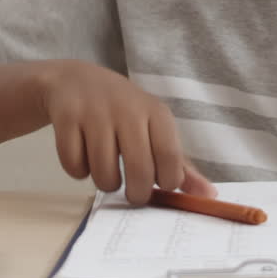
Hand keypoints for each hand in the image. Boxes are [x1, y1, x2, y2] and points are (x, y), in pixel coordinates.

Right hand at [37, 60, 216, 203]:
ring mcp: (95, 113)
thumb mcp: (155, 130)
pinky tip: (83, 156)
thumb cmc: (125, 112)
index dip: (166, 182)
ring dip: (105, 182)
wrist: (77, 81)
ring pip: (103, 174)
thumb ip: (180, 165)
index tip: (160, 184)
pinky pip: (74, 166)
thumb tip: (209, 196)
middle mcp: (127, 109)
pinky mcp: (67, 118)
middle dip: (137, 193)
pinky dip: (78, 171)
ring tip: (106, 170)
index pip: (170, 158)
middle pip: (138, 171)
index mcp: (156, 112)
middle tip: (133, 192)